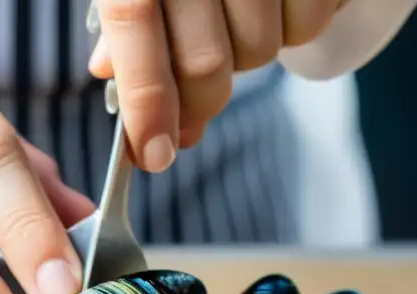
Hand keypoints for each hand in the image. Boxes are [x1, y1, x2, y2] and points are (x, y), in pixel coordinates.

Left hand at [88, 0, 339, 170]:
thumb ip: (125, 8)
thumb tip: (107, 70)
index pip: (134, 25)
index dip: (145, 100)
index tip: (150, 156)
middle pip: (206, 61)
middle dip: (197, 105)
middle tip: (189, 118)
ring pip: (261, 49)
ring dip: (248, 57)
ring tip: (236, 20)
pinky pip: (310, 22)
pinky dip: (295, 26)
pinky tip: (276, 3)